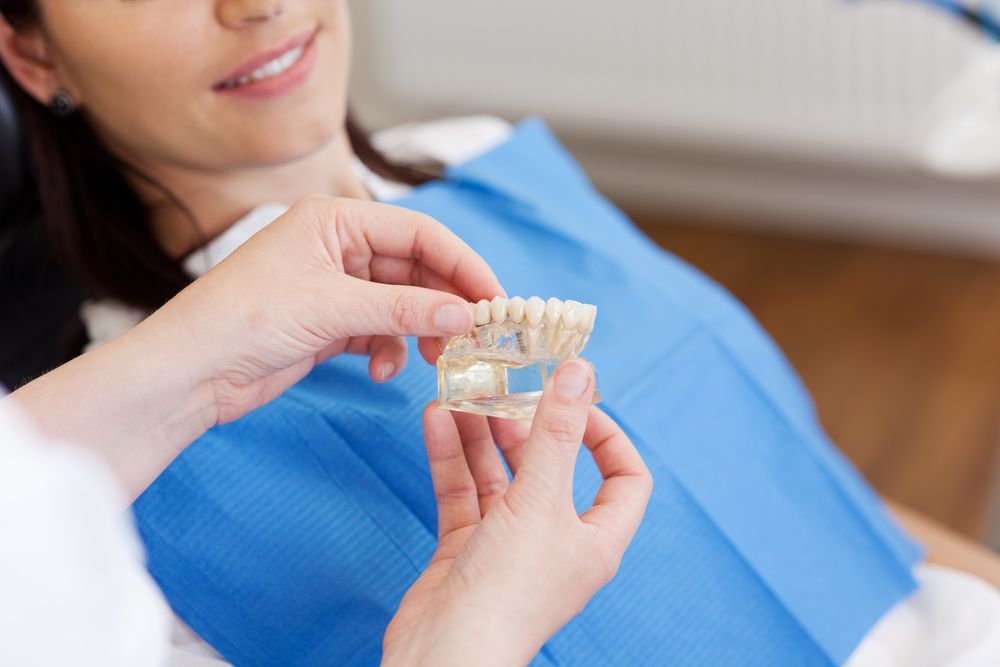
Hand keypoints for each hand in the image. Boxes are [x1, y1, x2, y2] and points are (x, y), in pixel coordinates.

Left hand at [162, 195, 501, 424]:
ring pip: (401, 304)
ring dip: (421, 331)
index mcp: (334, 220)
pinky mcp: (329, 325)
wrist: (188, 372)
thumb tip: (466, 314)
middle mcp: (337, 247)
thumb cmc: (242, 319)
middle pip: (415, 270)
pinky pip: (380, 332)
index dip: (461, 263)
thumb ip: (403, 309)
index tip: (494, 298)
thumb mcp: (330, 308)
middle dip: (444, 303)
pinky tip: (385, 371)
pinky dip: (391, 351)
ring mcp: (334, 288)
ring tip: (438, 358)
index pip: (418, 233)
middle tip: (477, 335)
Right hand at [382, 360, 652, 666]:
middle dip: (528, 427)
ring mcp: (509, 548)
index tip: (574, 402)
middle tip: (505, 388)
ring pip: (499, 479)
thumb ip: (556, 433)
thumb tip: (582, 371)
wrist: (445, 658)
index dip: (607, 436)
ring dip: (480, 436)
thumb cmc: (508, 590)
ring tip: (461, 394)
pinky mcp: (467, 553)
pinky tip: (436, 421)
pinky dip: (451, 458)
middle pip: (552, 470)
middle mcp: (556, 542)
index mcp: (595, 539)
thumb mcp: (540, 501)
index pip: (624, 479)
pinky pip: (463, 495)